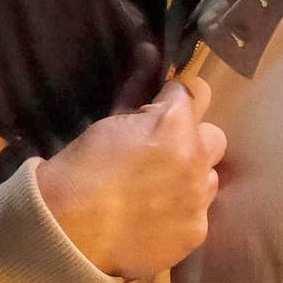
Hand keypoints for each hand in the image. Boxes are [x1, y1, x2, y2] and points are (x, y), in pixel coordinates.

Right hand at [37, 69, 226, 278]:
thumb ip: (137, 93)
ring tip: (157, 191)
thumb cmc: (80, 170)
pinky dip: (181, 213)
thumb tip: (150, 51)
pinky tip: (154, 219)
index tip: (160, 109)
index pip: (195, 91)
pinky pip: (198, 213)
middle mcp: (196, 158)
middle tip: (161, 153)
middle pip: (214, 135)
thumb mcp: (108, 122)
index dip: (176, 99)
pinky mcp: (195, 231)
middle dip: (193, 139)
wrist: (68, 231)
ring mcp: (198, 198)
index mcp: (174, 124)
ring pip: (210, 177)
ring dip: (191, 177)